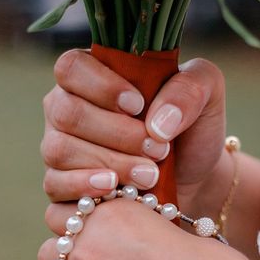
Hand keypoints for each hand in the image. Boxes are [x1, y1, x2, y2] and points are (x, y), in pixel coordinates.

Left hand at [30, 199, 251, 259]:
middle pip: (56, 233)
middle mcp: (88, 242)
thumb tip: (115, 229)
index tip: (95, 227)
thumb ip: (131, 222)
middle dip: (70, 243)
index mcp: (112, 211)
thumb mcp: (167, 227)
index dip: (83, 216)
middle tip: (95, 255)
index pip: (73, 203)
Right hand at [41, 49, 226, 212]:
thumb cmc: (191, 127)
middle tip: (157, 148)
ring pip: (59, 151)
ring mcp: (57, 149)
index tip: (138, 105)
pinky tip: (116, 193)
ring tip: (149, 175)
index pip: (71, 67)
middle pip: (66, 113)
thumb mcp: (206, 93)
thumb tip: (156, 122)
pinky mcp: (59, 188)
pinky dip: (85, 192)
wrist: (196, 178)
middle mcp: (65, 109)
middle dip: (115, 133)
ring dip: (108, 163)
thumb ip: (188, 88)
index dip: (101, 86)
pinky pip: (53, 190)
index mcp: (91, 76)